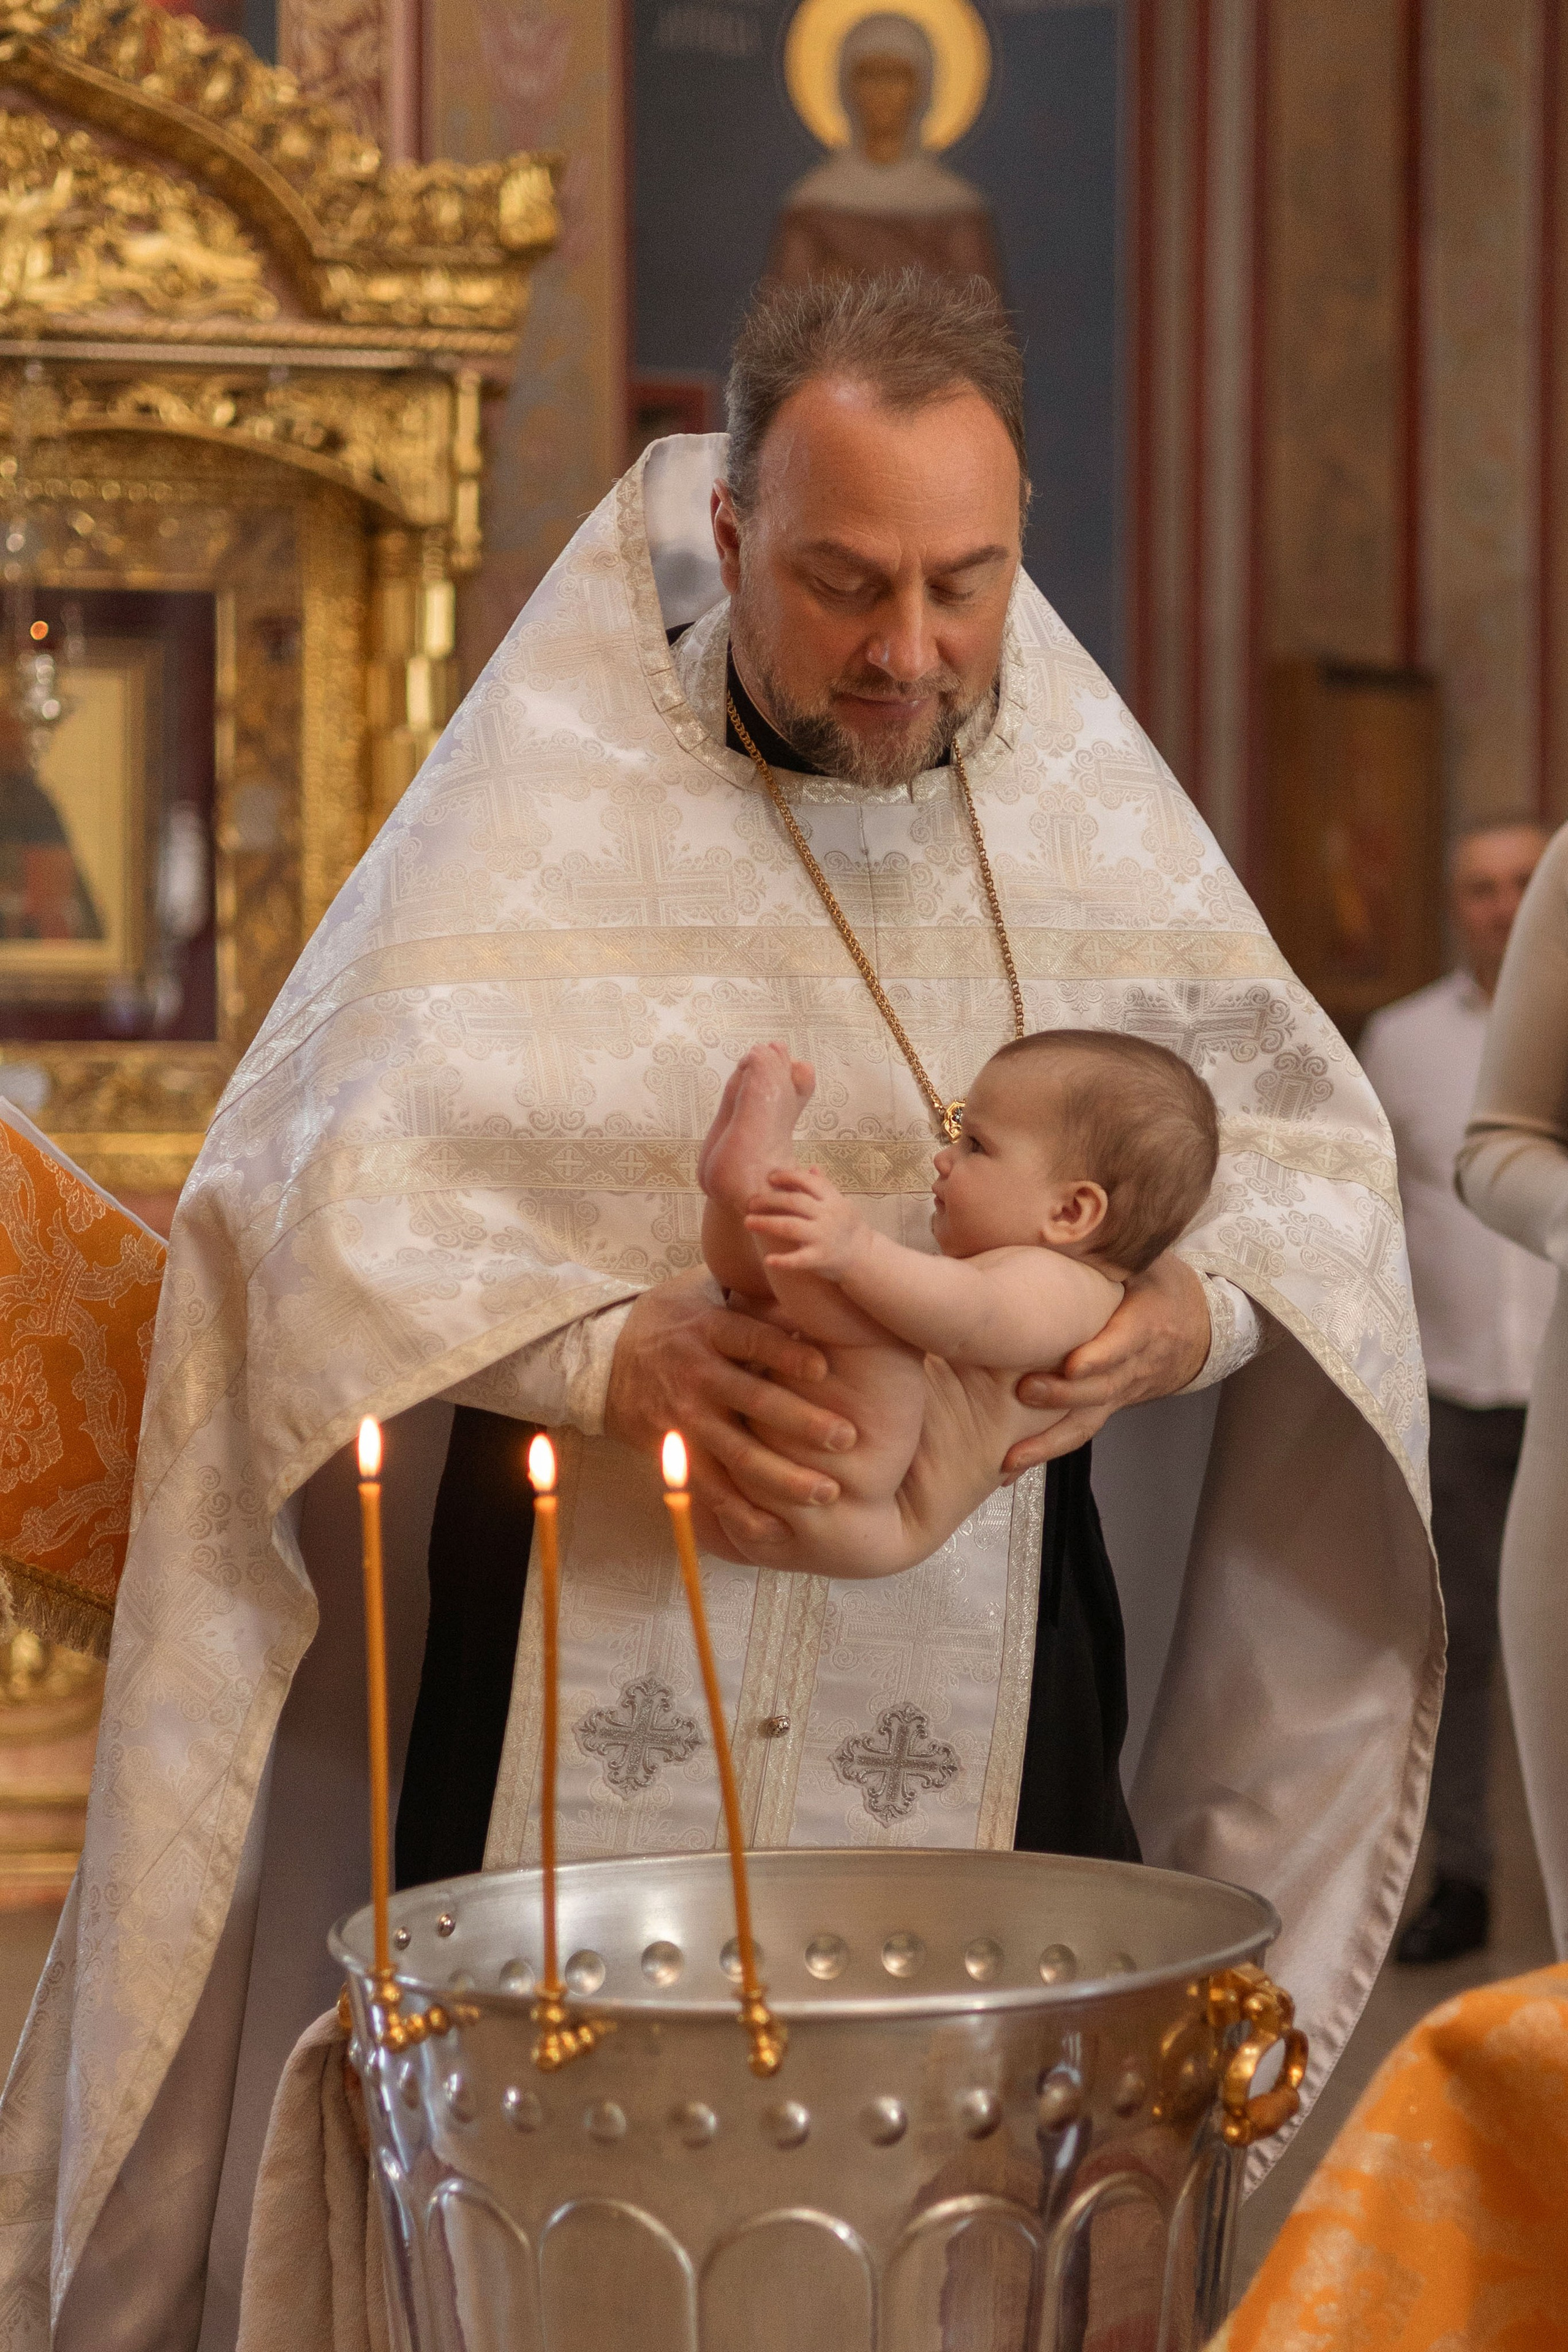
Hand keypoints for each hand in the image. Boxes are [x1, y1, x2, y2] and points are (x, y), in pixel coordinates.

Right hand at [603, 1268, 857, 1548]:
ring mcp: (685, 1419)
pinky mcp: (676, 1453)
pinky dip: (741, 1514)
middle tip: (848, 1438)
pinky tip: (777, 1532)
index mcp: (709, 1329)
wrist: (602, 1359)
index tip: (825, 1367)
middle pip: (753, 1402)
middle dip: (802, 1422)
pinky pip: (711, 1490)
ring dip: (784, 1478)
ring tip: (827, 1494)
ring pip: (738, 1454)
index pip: (751, 1340)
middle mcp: (697, 1375)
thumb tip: (810, 1283)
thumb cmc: (673, 1318)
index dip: (786, 1354)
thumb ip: (754, 1295)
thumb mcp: (704, 1291)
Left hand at [744, 1165, 864, 1276]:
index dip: (788, 1177)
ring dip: (766, 1223)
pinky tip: (767, 1259)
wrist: (864, 1256)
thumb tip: (812, 1167)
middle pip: (794, 1202)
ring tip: (748, 1222)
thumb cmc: (848, 1227)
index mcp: (832, 1200)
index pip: (809, 1181)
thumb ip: (825, 1186)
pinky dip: (783, 1260)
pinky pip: (799, 1259)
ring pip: (791, 1227)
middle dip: (769, 1200)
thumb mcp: (841, 1203)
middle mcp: (828, 1216)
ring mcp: (824, 1237)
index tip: (770, 1178)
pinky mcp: (820, 1258)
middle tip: (750, 1202)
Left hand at [1000, 1253, 1210, 1474]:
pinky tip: (1010, 1466)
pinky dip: (1046, 1449)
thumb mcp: (1149, 1262)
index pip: (1125, 1344)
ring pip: (1088, 1421)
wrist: (1197, 1329)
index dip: (1101, 1356)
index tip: (1073, 1364)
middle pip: (1102, 1388)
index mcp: (1146, 1325)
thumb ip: (1115, 1251)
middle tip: (1026, 1391)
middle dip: (1065, 1395)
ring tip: (1010, 1458)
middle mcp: (1134, 1366)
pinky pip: (1079, 1431)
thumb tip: (1077, 1220)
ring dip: (1048, 1441)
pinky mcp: (1105, 1406)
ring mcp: (1119, 1392)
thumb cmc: (1162, 1286)